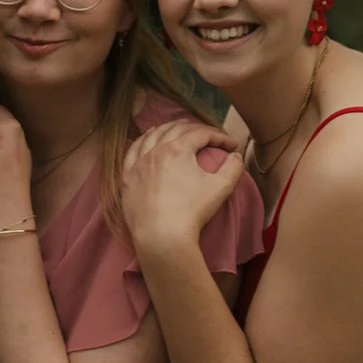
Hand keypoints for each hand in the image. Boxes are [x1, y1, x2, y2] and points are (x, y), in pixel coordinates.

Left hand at [120, 119, 242, 255]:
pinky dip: (143, 141)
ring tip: (177, 127)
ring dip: (167, 129)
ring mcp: (138, 163)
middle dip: (195, 128)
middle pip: (175, 130)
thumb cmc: (193, 210)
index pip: (201, 134)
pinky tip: (147, 139)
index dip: (219, 136)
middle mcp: (155, 151)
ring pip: (152, 136)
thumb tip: (235, 155)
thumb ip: (233, 167)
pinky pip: (133, 151)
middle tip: (208, 134)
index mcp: (178, 149)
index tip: (231, 145)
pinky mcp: (127, 177)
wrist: (162, 234)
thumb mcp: (221, 187)